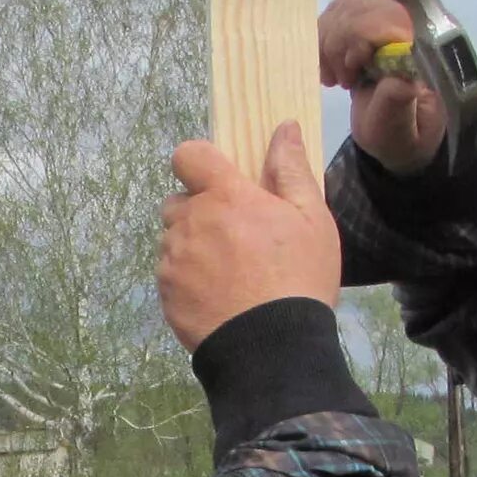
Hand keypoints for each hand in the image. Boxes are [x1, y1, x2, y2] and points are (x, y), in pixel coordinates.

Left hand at [156, 122, 342, 350]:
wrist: (272, 348)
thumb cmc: (298, 278)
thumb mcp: (312, 220)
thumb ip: (291, 169)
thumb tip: (283, 127)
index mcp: (224, 196)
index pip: (188, 154)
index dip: (201, 162)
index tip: (221, 180)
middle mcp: (189, 222)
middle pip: (179, 201)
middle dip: (200, 211)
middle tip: (235, 237)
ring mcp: (172, 260)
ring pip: (173, 240)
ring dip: (192, 246)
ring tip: (229, 273)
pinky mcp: (165, 295)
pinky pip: (170, 275)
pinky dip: (187, 280)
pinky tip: (218, 297)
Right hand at [318, 0, 445, 176]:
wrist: (393, 139)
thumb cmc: (400, 136)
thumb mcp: (401, 128)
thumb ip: (398, 102)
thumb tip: (401, 74)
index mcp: (429, 46)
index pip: (390, 13)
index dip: (361, 34)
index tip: (353, 70)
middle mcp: (411, 25)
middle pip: (362, 6)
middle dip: (341, 43)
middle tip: (344, 80)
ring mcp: (387, 22)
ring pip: (344, 8)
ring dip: (330, 44)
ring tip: (338, 77)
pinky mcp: (366, 26)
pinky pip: (335, 15)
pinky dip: (323, 41)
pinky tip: (331, 68)